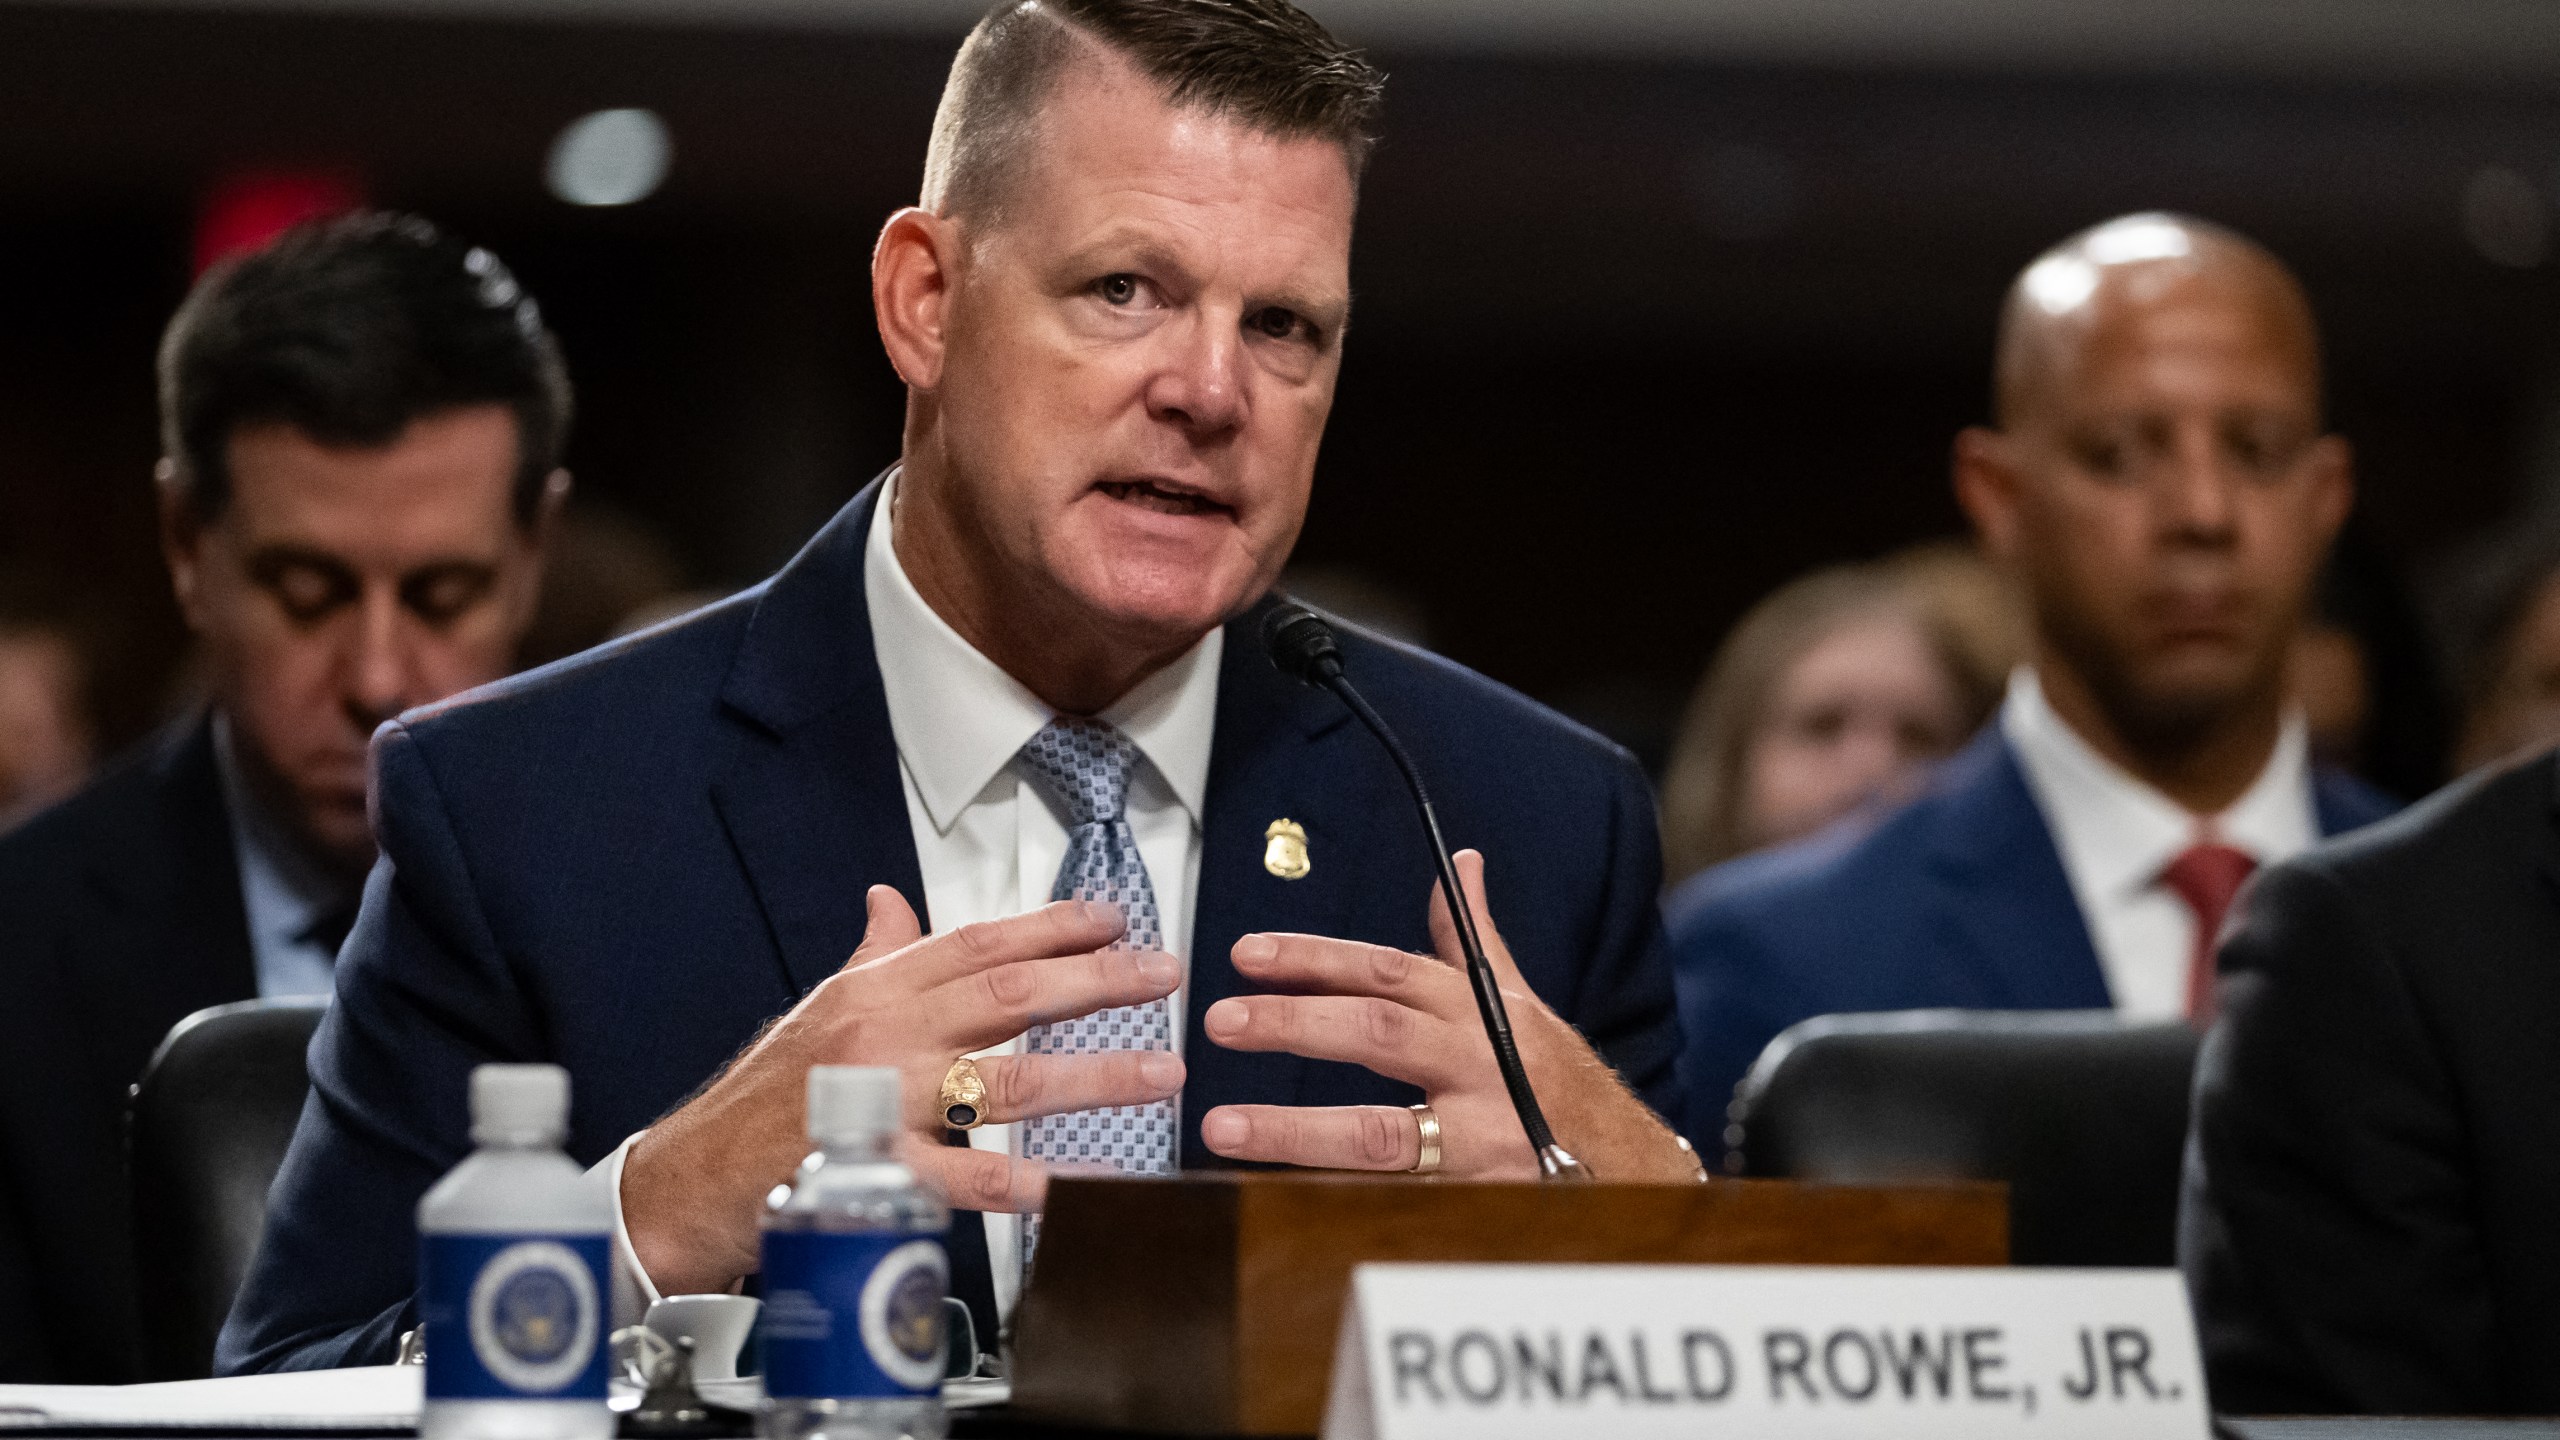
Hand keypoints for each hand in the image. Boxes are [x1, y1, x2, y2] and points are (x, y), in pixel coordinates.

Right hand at [623, 887, 1186, 1293]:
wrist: (688, 1177)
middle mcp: (886, 1033)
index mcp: (877, 989)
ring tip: (1160, 1073)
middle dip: (1095, 981)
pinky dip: (1027, 1183)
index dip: (1052, 925)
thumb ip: (874, 957)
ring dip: (1093, 1074)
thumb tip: (892, 899)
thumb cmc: (761, 1098)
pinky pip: (966, 1180)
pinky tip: (1081, 1184)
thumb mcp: (818, 1010)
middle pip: (1006, 994)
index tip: (1116, 918)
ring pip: (1005, 1079)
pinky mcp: (877, 1173)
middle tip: (1162, 975)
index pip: (979, 942)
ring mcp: (884, 1103)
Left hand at [1196, 850, 1700, 1182]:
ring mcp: (1481, 1136)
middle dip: (1295, 1023)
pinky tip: (1274, 1198)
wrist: (1631, 1167)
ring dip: (1294, 1129)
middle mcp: (1479, 1064)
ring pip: (1379, 1132)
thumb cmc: (1561, 1081)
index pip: (1387, 972)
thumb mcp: (1520, 1004)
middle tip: (1220, 1020)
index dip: (1315, 957)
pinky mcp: (1478, 1199)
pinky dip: (1337, 1200)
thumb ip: (1472, 940)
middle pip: (1377, 1034)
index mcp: (1478, 1010)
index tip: (1246, 955)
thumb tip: (1459, 865)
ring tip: (1223, 1125)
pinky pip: (1397, 1200)